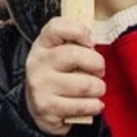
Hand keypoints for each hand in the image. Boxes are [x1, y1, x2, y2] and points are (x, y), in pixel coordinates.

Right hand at [23, 17, 105, 132]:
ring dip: (98, 88)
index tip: (91, 42)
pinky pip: (82, 106)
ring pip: (84, 84)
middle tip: (99, 70)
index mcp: (42, 45)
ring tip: (96, 89)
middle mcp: (37, 63)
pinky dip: (94, 105)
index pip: (56, 27)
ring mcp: (40, 86)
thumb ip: (75, 43)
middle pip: (74, 55)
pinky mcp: (47, 109)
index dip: (79, 31)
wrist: (39, 107)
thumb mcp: (60, 52)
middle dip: (97, 64)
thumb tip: (93, 43)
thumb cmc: (59, 74)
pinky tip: (94, 104)